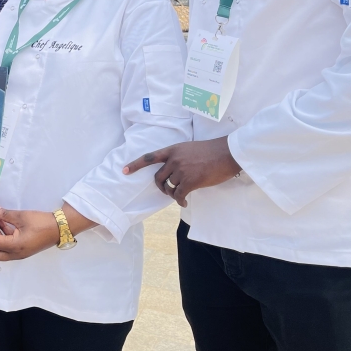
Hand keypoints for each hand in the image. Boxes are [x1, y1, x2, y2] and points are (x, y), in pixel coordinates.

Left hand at [0, 203, 94, 260]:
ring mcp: (20, 251)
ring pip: (1, 248)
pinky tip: (0, 222)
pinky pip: (8, 244)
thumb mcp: (22, 216)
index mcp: (15, 247)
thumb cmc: (42, 222)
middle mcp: (16, 253)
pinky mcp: (24, 247)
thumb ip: (6, 214)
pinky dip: (2, 235)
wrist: (61, 227)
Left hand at [123, 137, 241, 206]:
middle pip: (158, 177)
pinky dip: (179, 200)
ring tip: (180, 196)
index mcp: (172, 150)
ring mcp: (181, 170)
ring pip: (170, 187)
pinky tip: (183, 201)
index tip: (124, 170)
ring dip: (173, 194)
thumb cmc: (211, 151)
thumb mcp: (190, 148)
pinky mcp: (190, 181)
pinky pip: (179, 195)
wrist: (226, 153)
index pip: (149, 157)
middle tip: (167, 191)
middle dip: (161, 186)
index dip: (135, 164)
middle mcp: (174, 160)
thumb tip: (174, 171)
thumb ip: (178, 157)